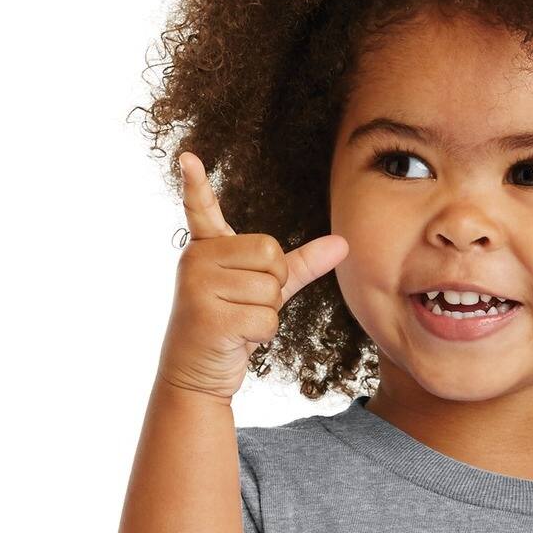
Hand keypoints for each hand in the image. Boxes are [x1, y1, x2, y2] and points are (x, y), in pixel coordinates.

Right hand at [156, 150, 348, 401]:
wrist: (195, 375)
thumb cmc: (230, 327)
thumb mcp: (264, 291)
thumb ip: (300, 265)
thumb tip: (343, 244)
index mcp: (206, 248)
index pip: (202, 209)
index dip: (196, 183)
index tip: (189, 156)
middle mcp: (195, 260)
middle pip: (272, 254)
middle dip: (273, 286)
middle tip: (244, 305)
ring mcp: (197, 287)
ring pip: (271, 290)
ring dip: (267, 315)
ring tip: (237, 323)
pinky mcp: (208, 317)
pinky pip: (265, 318)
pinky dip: (262, 334)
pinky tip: (236, 339)